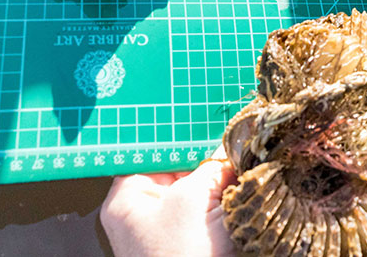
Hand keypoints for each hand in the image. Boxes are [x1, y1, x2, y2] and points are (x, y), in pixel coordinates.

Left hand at [101, 151, 237, 256]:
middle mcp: (142, 214)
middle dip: (204, 160)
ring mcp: (167, 232)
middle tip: (230, 146)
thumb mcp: (195, 198)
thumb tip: (230, 153)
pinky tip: (239, 192)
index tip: (204, 123)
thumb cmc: (181, 254)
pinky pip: (206, 214)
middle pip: (176, 172)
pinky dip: (223, 204)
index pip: (149, 154)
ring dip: (218, 183)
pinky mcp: (190, 245)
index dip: (178, 138)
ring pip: (196, 193)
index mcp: (127, 199)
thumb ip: (212, 168)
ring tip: (237, 170)